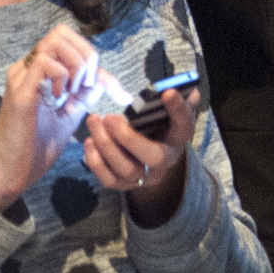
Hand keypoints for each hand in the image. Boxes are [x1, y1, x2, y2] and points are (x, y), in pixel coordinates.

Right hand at [0, 23, 113, 212]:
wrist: (11, 176)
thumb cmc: (34, 148)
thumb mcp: (68, 116)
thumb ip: (83, 96)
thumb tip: (102, 79)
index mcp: (38, 72)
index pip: (72, 45)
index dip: (100, 64)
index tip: (122, 95)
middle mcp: (26, 68)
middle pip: (61, 32)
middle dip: (87, 56)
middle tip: (88, 87)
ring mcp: (20, 78)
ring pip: (54, 41)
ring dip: (75, 64)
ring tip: (72, 92)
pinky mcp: (19, 93)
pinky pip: (43, 63)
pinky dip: (62, 77)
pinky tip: (58, 100)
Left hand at [84, 83, 197, 229]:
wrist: (151, 155)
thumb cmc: (159, 125)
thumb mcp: (169, 109)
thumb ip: (177, 98)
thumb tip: (184, 88)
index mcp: (179, 137)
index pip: (184, 123)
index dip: (177, 109)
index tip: (167, 92)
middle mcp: (166, 161)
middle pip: (153, 157)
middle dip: (129, 138)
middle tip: (110, 117)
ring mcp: (145, 176)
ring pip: (127, 170)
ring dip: (107, 146)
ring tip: (94, 122)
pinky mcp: (124, 185)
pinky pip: (108, 179)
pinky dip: (96, 161)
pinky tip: (89, 140)